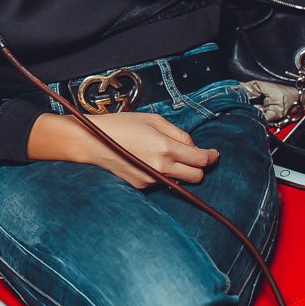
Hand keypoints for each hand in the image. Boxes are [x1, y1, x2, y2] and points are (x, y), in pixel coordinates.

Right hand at [79, 112, 218, 188]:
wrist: (91, 141)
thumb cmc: (120, 125)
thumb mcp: (152, 119)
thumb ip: (177, 133)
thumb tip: (192, 145)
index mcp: (166, 147)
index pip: (201, 159)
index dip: (211, 156)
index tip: (213, 154)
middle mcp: (161, 167)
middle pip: (196, 177)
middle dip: (199, 167)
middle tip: (193, 157)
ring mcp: (151, 179)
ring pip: (179, 181)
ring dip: (178, 171)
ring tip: (162, 155)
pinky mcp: (141, 186)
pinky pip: (161, 182)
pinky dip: (160, 173)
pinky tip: (146, 161)